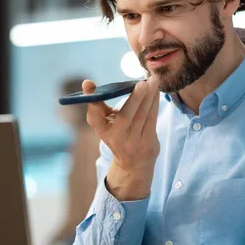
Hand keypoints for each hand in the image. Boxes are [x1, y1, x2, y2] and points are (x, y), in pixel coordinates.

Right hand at [83, 78, 159, 199]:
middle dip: (134, 99)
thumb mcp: (106, 124)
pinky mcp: (148, 143)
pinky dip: (155, 103)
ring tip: (153, 80)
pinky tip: (156, 90)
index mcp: (102, 131)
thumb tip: (89, 84)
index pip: (94, 117)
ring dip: (150, 97)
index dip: (91, 101)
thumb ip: (100, 106)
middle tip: (142, 83)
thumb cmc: (118, 135)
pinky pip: (152, 119)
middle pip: (125, 117)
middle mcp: (116, 138)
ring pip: (143, 116)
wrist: (133, 164)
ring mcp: (133, 142)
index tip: (88, 83)